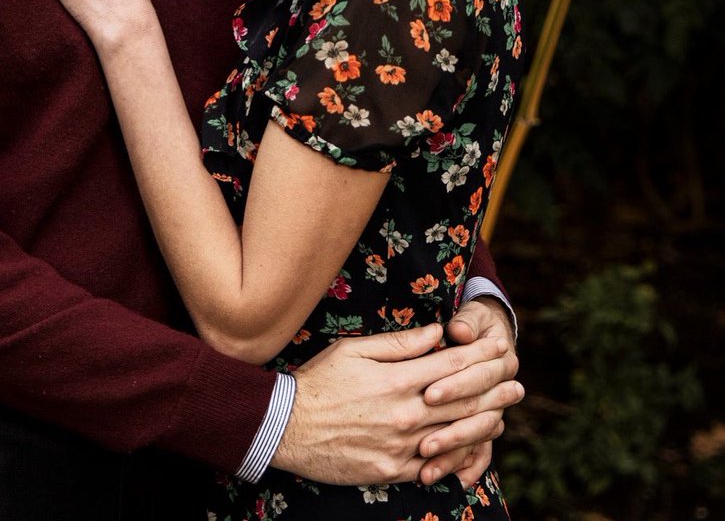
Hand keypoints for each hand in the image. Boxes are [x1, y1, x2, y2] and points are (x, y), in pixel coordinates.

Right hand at [271, 324, 522, 485]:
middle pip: (463, 400)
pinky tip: (473, 450)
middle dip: (494, 387)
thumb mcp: (354, 350)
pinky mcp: (394, 471)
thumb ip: (398, 344)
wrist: (287, 427)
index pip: (451, 365)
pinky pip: (437, 467)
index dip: (479, 354)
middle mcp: (407, 414)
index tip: (499, 345)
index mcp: (398, 381)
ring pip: (457, 435)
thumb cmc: (319, 382)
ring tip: (504, 412)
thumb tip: (436, 333)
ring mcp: (402, 446)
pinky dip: (459, 457)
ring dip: (486, 421)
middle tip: (517, 378)